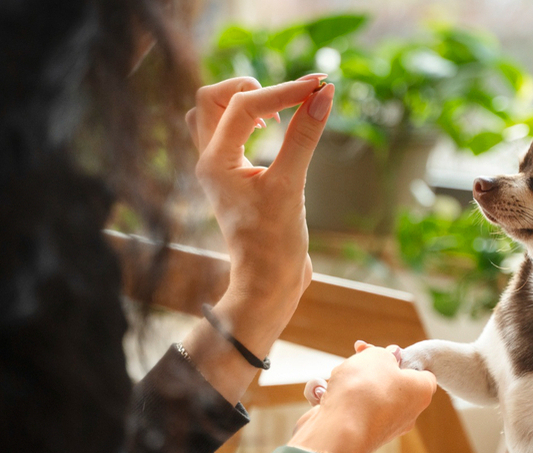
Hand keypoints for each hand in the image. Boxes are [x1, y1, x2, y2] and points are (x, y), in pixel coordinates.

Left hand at [187, 75, 333, 328]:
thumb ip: (304, 137)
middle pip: (212, 98)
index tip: (319, 87)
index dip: (283, 91)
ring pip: (214, 114)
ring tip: (277, 114)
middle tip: (288, 100)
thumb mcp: (292, 186)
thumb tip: (324, 94)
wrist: (267, 285)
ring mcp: (219, 169)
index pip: (243, 105)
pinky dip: (248, 121)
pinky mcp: (233, 177)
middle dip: (251, 88)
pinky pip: (228, 133)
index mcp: (214, 162)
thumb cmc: (274, 244)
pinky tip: (276, 130)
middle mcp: (209, 161)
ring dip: (244, 102)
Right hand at [288, 341, 436, 452]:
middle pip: (390, 383)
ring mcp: (382, 427)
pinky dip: (337, 400)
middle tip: (357, 355)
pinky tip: (325, 395)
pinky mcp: (359, 435)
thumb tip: (389, 357)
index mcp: (420, 393)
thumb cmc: (364, 390)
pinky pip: (349, 410)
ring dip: (350, 382)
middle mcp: (406, 414)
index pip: (422, 373)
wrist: (338, 429)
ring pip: (366, 395)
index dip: (403, 358)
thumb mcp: (377, 356)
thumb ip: (385, 353)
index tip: (385, 352)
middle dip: (370, 368)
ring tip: (339, 378)